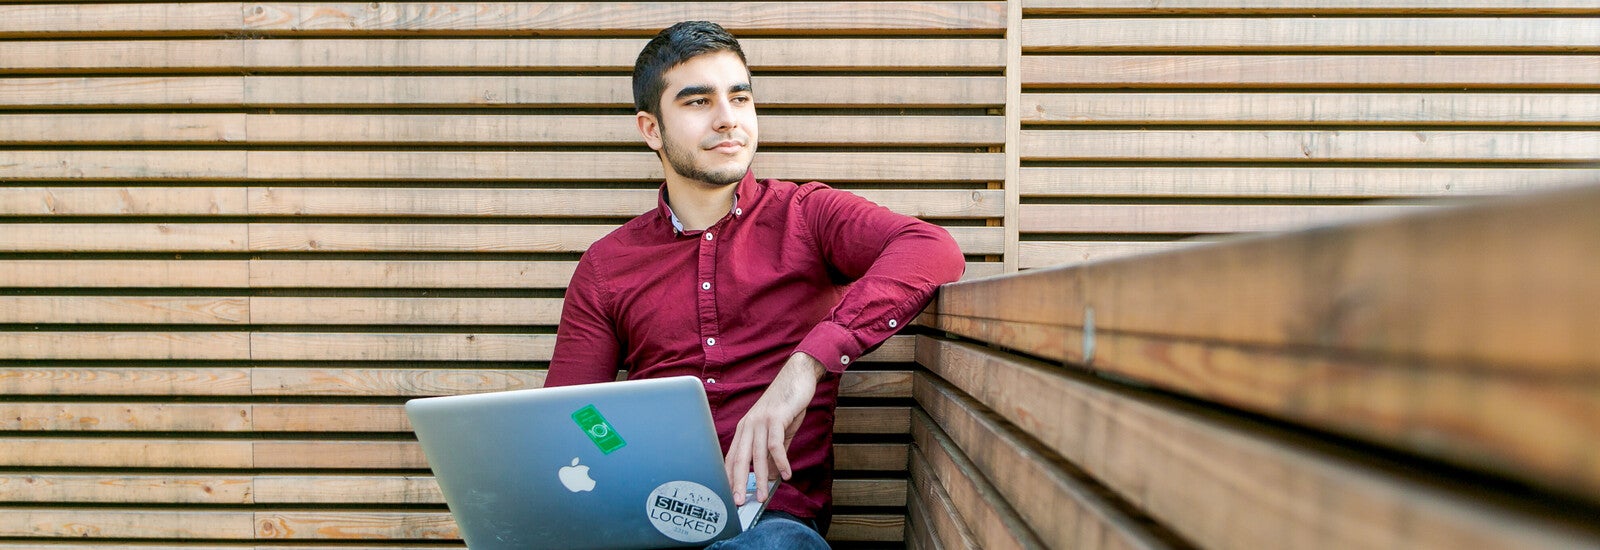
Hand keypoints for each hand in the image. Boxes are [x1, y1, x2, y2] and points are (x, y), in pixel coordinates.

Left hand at [725, 352, 824, 504]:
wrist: (798, 376)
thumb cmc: (787, 405)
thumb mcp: (779, 432)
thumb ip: (773, 454)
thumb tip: (770, 477)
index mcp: (745, 429)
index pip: (733, 458)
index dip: (730, 478)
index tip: (730, 496)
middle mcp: (749, 425)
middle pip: (739, 459)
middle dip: (738, 483)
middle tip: (739, 502)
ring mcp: (761, 421)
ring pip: (757, 454)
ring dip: (760, 477)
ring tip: (764, 496)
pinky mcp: (776, 417)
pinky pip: (776, 444)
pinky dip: (780, 461)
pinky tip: (786, 474)